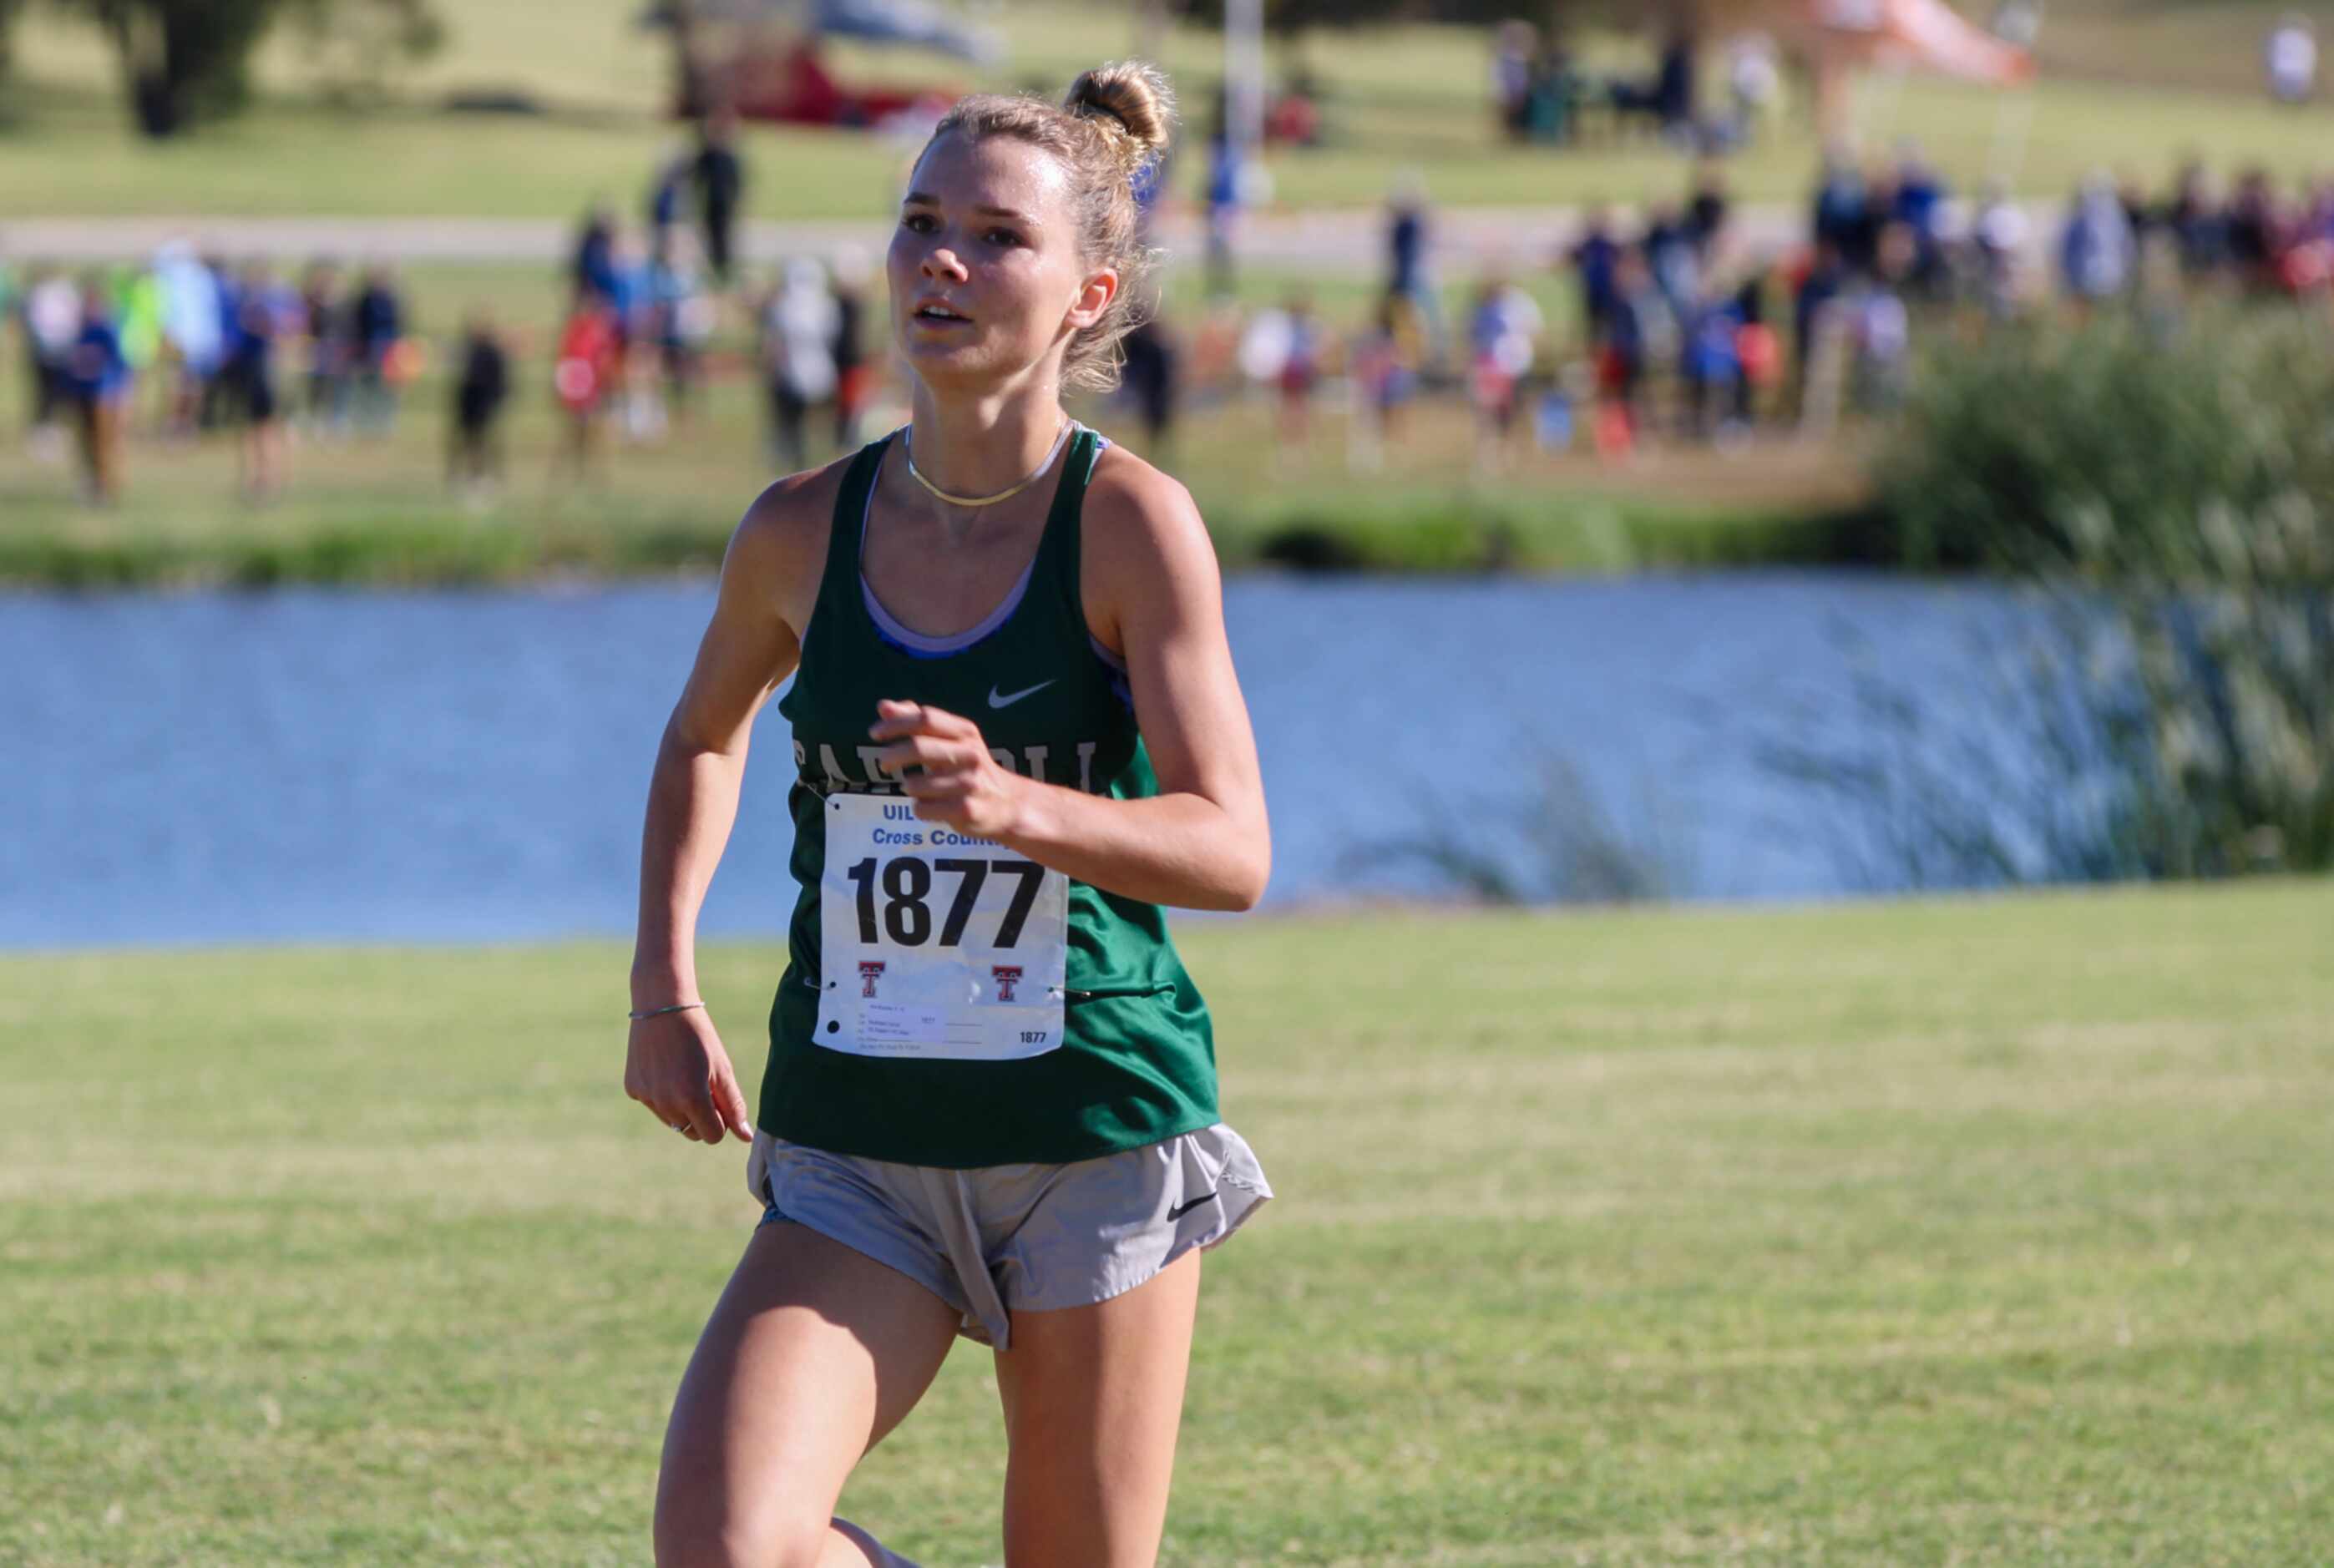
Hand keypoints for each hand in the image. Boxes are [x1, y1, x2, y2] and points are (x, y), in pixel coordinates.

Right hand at [624, 1007, 753, 1145]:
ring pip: (672, 1121)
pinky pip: (654, 1105)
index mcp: (692, 1099)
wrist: (662, 1006)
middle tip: (705, 1086)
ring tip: (685, 1074)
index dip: (721, 1122)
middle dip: (702, 1118)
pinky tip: (665, 1068)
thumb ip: (733, 1106)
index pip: (713, 1136)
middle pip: (692, 1132)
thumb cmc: (699, 1037)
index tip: (721, 1101)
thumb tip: (746, 1137)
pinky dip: (663, 1095)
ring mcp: (646, 1098)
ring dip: (682, 1108)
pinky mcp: (633, 1089)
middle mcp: (666, 1103)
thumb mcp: (722, 1069)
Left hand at [870, 699, 1028, 836]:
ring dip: (908, 786)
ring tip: (916, 787)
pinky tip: (931, 806)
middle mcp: (970, 755)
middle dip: (892, 755)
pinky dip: (919, 808)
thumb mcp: (951, 740)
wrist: (1007, 804)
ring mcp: (969, 783)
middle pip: (919, 747)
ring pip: (915, 784)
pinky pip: (922, 808)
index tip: (874, 734)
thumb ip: (916, 721)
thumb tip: (883, 706)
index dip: (896, 724)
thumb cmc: (969, 768)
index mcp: (966, 732)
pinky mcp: (966, 810)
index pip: (926, 718)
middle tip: (883, 763)